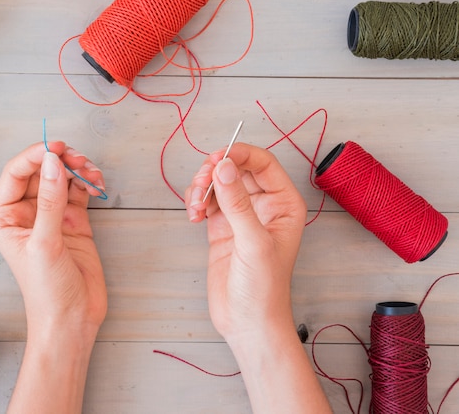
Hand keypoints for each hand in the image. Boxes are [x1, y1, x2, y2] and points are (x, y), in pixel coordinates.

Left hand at [0, 141, 106, 336]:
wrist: (72, 319)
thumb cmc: (46, 291)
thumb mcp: (45, 244)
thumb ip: (50, 201)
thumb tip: (53, 163)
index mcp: (5, 217)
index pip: (15, 173)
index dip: (35, 156)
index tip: (56, 148)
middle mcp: (26, 212)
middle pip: (41, 170)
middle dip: (60, 160)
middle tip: (79, 159)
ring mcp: (52, 215)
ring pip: (62, 177)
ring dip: (78, 169)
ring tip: (92, 173)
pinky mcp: (74, 221)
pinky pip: (79, 191)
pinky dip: (89, 182)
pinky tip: (97, 184)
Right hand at [185, 144, 330, 412]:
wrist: (248, 322)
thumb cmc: (263, 288)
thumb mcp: (252, 242)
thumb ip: (237, 203)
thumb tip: (223, 166)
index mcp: (283, 204)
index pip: (261, 163)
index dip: (239, 154)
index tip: (216, 159)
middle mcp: (264, 205)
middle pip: (236, 169)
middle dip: (214, 171)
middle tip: (201, 184)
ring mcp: (241, 216)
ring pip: (218, 183)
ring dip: (202, 187)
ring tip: (195, 206)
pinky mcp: (222, 227)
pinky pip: (207, 200)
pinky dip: (196, 201)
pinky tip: (193, 215)